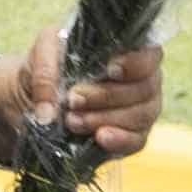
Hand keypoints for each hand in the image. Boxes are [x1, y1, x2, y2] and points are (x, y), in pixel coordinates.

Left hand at [0, 25, 164, 162]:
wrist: (41, 97)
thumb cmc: (52, 66)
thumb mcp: (42, 55)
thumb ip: (45, 73)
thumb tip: (48, 111)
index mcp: (130, 51)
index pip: (150, 54)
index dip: (136, 63)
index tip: (110, 70)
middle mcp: (144, 79)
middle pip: (144, 88)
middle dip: (107, 96)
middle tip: (74, 100)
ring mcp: (143, 109)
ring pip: (141, 115)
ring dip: (106, 118)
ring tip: (73, 121)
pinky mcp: (134, 135)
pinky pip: (137, 140)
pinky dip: (119, 140)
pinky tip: (100, 138)